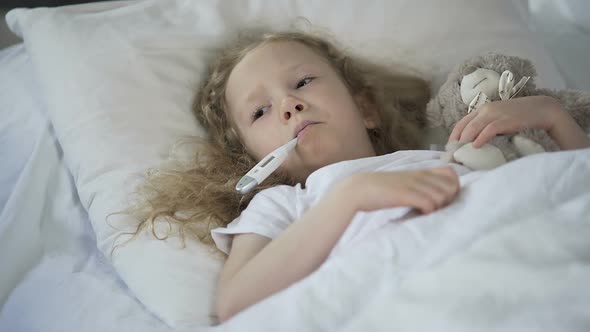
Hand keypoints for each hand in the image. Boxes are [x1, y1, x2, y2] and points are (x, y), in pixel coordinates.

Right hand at [336, 167, 459, 213]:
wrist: (358, 189)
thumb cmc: (379, 190)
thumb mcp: (401, 182)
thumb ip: (417, 184)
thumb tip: (431, 197)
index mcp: (419, 172)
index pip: (451, 173)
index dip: (453, 186)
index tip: (444, 198)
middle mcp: (419, 176)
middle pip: (452, 186)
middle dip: (449, 200)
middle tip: (437, 208)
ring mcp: (412, 185)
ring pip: (443, 196)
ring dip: (439, 207)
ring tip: (427, 212)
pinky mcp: (405, 195)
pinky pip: (429, 203)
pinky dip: (429, 211)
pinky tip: (420, 213)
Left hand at [448, 95, 560, 147]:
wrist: (542, 109)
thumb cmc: (519, 117)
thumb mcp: (498, 119)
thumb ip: (486, 127)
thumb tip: (473, 144)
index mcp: (482, 110)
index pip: (461, 123)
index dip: (453, 136)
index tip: (449, 148)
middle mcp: (485, 110)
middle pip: (464, 126)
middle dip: (456, 141)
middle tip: (452, 154)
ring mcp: (495, 114)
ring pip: (473, 127)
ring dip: (464, 140)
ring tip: (460, 152)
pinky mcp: (505, 120)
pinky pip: (488, 130)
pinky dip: (480, 138)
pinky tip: (475, 146)